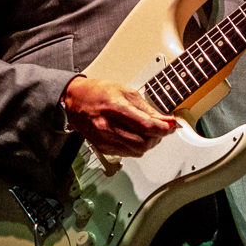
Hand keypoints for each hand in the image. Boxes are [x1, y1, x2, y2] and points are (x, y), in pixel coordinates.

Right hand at [61, 77, 175, 157]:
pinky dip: (136, 147)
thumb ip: (147, 109)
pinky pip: (127, 153)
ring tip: (148, 132)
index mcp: (115, 108)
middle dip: (157, 138)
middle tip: (161, 129)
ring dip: (148, 143)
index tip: (170, 126)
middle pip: (143, 143)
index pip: (146, 126)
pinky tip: (135, 136)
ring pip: (137, 151)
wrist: (75, 101)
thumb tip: (165, 120)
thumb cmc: (99, 93)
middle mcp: (108, 127)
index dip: (163, 129)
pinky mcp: (104, 148)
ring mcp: (105, 140)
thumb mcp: (126, 92)